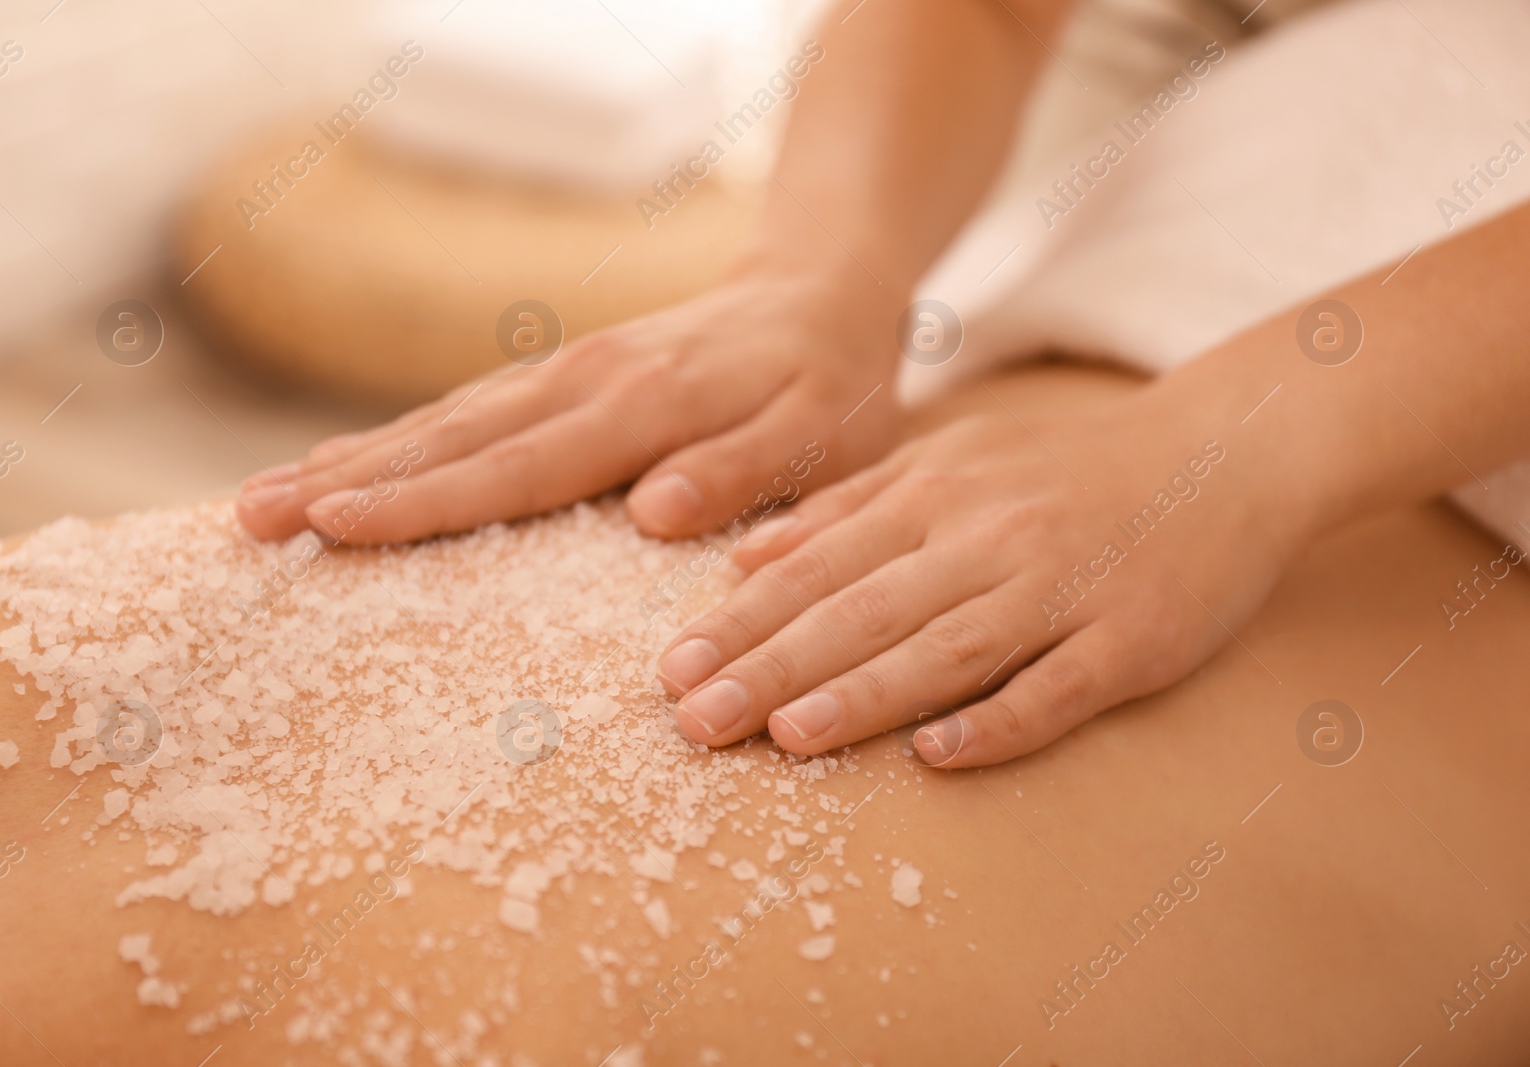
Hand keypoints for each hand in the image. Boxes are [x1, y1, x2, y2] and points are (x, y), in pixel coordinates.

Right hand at [233, 268, 901, 543]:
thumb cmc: (827, 387)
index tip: (333, 524)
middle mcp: (585, 384)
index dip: (423, 501)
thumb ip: (744, 472)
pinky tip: (346, 470)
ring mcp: (564, 375)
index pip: (517, 466)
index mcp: (644, 409)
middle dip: (347, 482)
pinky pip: (467, 414)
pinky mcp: (559, 378)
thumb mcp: (822, 438)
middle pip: (450, 440)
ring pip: (442, 423)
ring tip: (261, 502)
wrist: (817, 295)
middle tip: (249, 522)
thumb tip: (652, 515)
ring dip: (351, 460)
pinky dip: (399, 443)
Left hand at [655, 396, 1310, 767]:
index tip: (672, 670)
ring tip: (784, 737)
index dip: (742, 622)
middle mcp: (987, 536)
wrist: (1224, 450)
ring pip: (947, 646)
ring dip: (862, 693)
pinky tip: (938, 758)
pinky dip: (999, 720)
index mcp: (936, 494)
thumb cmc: (1068, 468)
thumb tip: (746, 557)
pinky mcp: (1134, 638)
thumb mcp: (951, 458)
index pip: (819, 567)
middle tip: (694, 719)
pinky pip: (1059, 686)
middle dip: (771, 667)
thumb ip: (848, 506)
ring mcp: (1062, 586)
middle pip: (864, 610)